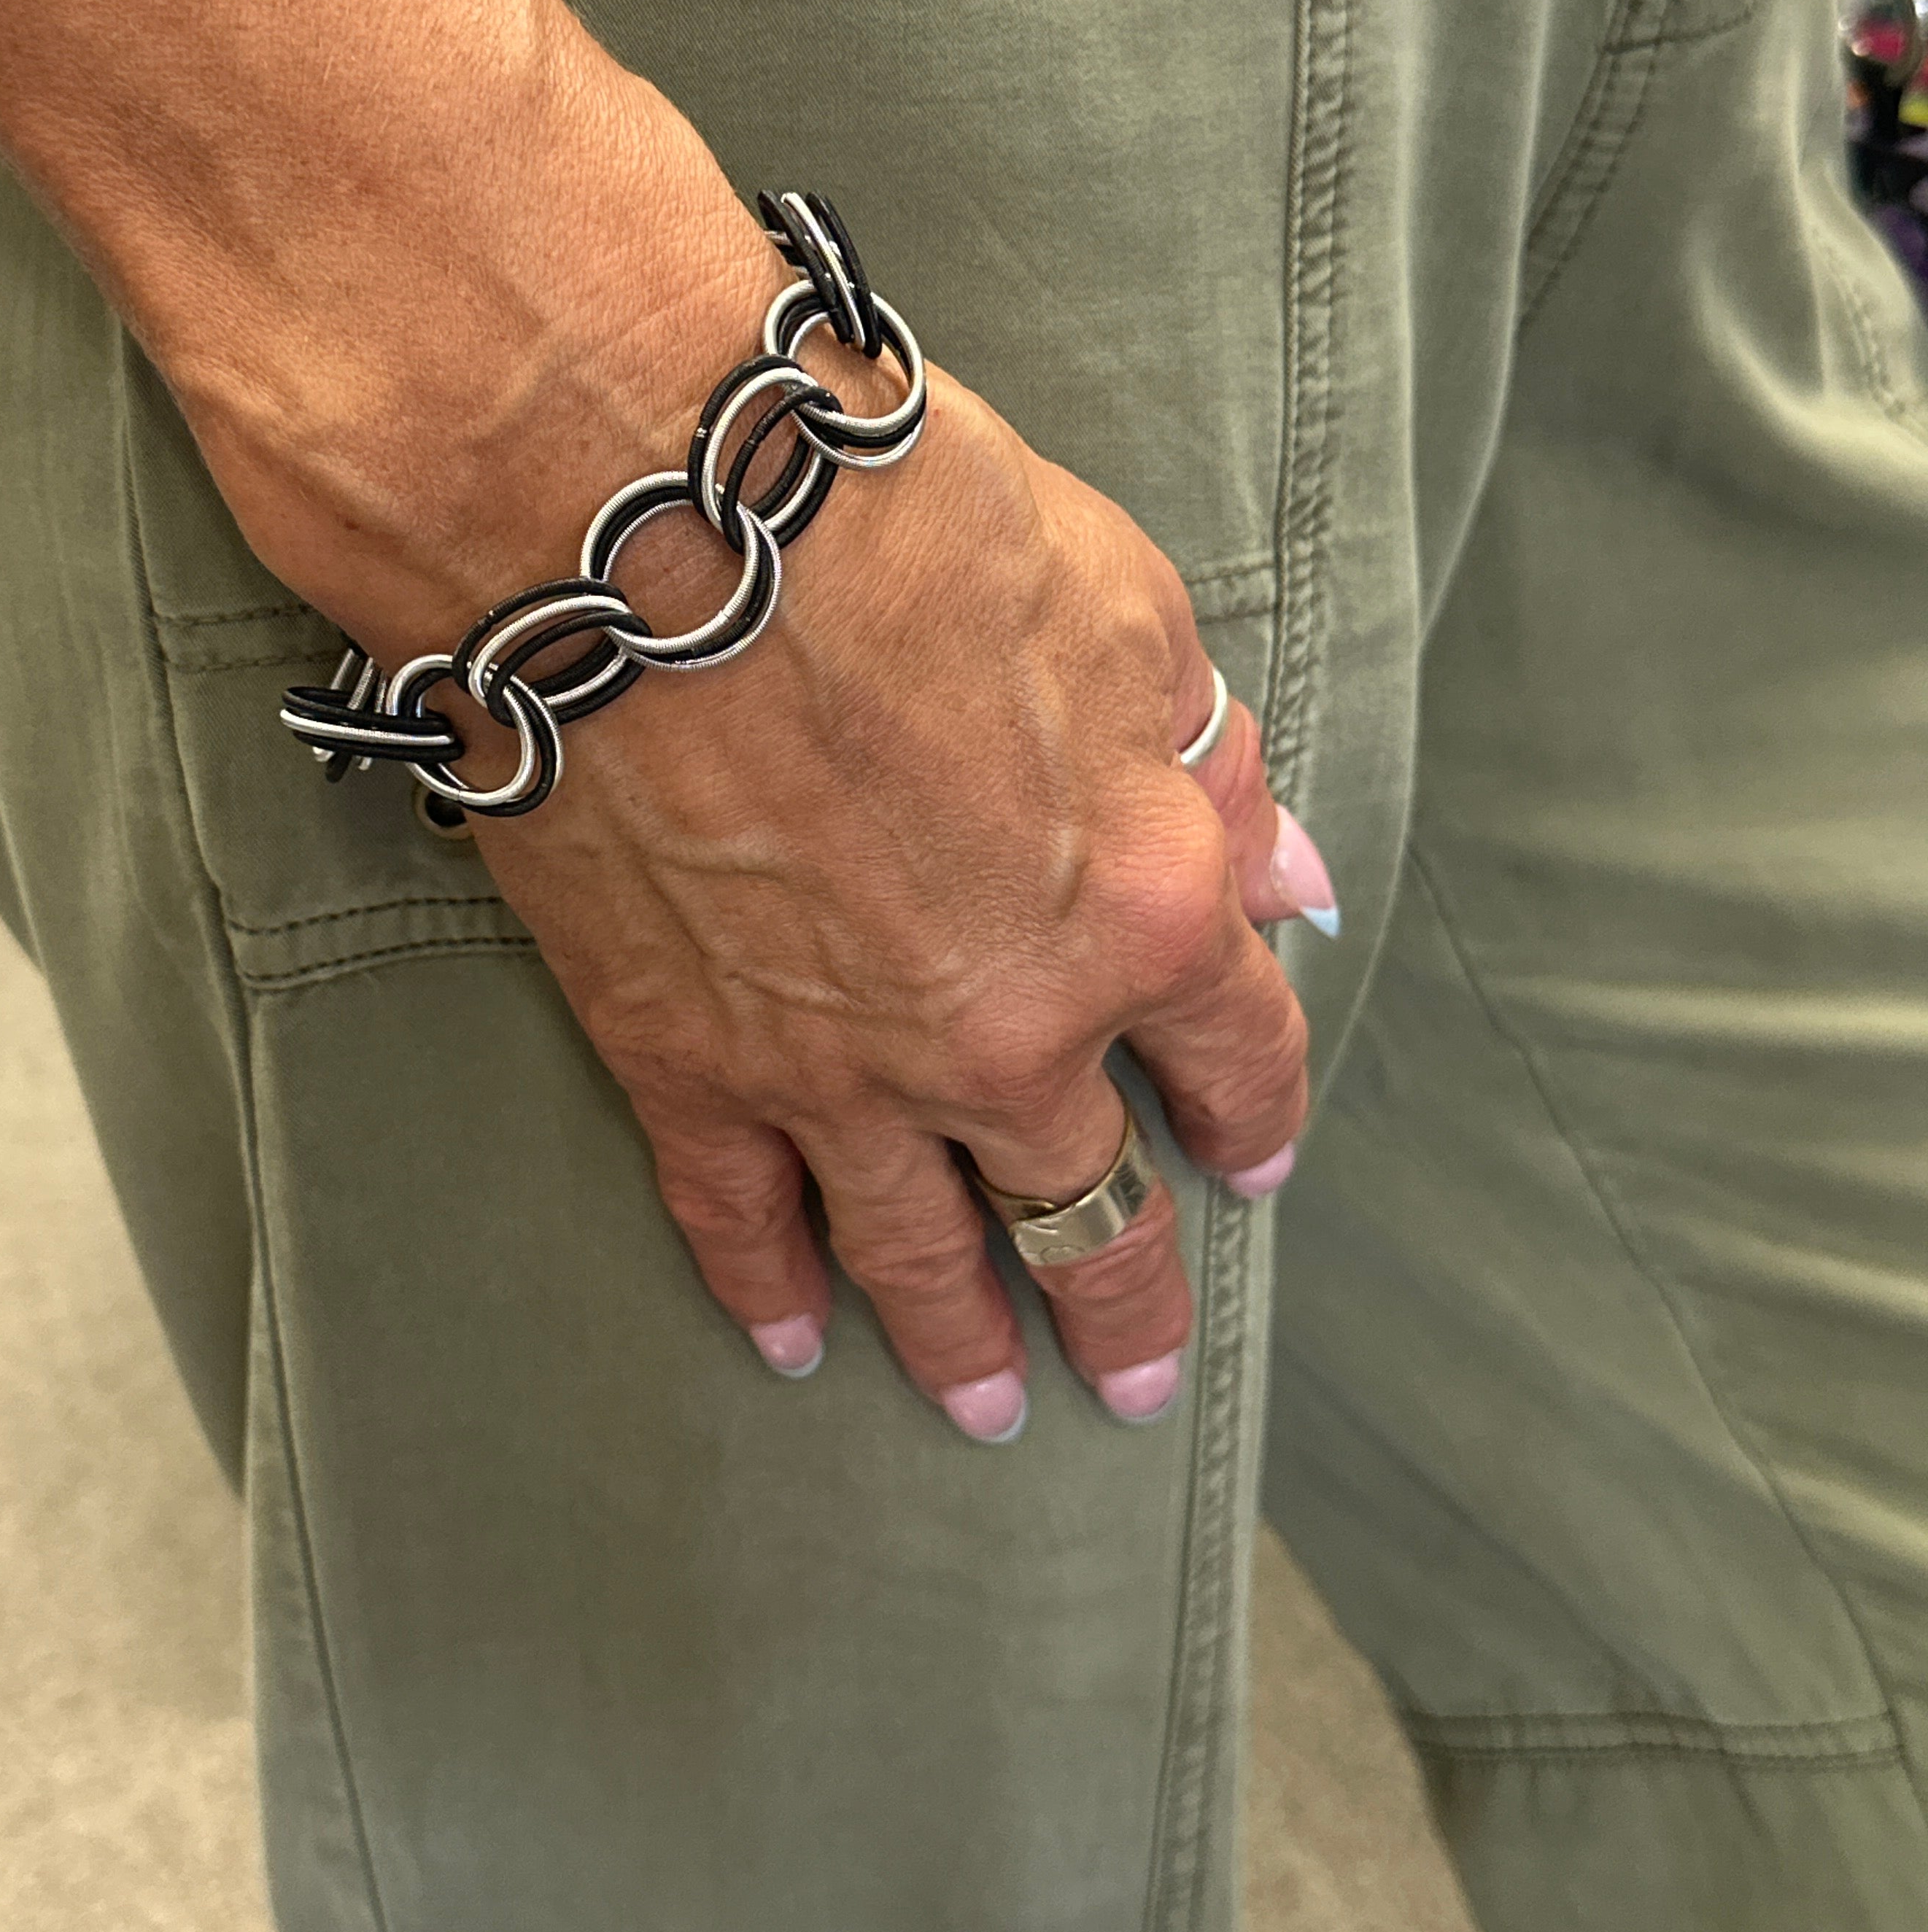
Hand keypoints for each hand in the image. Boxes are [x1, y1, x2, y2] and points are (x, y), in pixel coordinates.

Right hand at [180, 40, 1333, 1439]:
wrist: (643, 519)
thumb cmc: (894, 520)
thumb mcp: (1123, 604)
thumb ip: (1211, 762)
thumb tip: (1289, 877)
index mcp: (1146, 907)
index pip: (1239, 1047)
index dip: (1255, 1109)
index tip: (1255, 1158)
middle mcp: (1011, 1030)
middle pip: (1093, 1203)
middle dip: (1125, 1298)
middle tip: (1133, 1381)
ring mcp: (841, 1069)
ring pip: (919, 1252)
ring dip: (958, 1340)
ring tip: (981, 1412)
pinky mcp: (684, 1064)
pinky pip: (735, 1214)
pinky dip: (762, 1284)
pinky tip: (786, 1341)